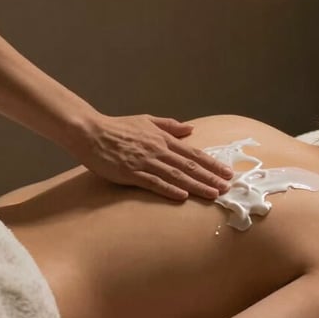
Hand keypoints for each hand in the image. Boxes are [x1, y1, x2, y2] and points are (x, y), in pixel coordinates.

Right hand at [69, 114, 232, 199]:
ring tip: (213, 194)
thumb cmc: (118, 127)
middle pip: (189, 166)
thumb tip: (191, 129)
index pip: (193, 154)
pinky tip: (182, 196)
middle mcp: (158, 150)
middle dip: (210, 177)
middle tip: (228, 188)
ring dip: (196, 186)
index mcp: (163, 139)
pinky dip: (169, 189)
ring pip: (176, 176)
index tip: (227, 172)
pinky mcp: (130, 173)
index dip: (212, 164)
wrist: (91, 132)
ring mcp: (144, 162)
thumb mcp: (147, 121)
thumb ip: (169, 126)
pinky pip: (153, 182)